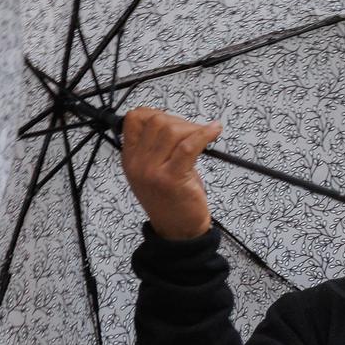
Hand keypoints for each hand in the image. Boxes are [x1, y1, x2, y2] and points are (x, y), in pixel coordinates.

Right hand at [120, 107, 221, 239]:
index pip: (134, 120)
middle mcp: (137, 163)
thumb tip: (175, 122)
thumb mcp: (154, 172)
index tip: (174, 121)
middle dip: (180, 121)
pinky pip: (189, 146)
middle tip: (194, 132)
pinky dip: (204, 134)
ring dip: (192, 128)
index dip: (156, 113)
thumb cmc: (172, 200)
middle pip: (156, 121)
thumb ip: (156, 148)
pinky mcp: (172, 178)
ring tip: (204, 135)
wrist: (178, 232)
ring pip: (172, 131)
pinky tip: (214, 131)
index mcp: (130, 159)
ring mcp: (152, 171)